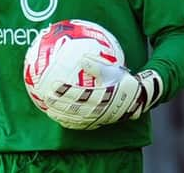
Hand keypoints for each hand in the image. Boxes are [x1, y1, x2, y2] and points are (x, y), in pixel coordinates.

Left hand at [42, 54, 162, 129]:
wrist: (137, 97)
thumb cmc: (122, 80)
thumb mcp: (112, 69)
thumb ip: (96, 65)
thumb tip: (81, 58)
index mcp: (102, 95)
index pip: (80, 93)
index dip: (65, 90)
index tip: (53, 85)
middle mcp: (99, 108)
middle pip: (76, 107)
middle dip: (59, 104)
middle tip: (46, 98)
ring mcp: (99, 117)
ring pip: (77, 118)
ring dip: (62, 115)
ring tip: (49, 111)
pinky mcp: (99, 122)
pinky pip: (83, 125)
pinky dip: (71, 123)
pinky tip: (60, 120)